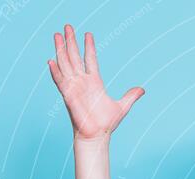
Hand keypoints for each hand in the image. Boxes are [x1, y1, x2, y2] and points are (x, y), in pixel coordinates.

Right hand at [47, 24, 143, 140]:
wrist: (97, 136)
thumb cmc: (106, 123)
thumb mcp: (122, 107)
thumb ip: (131, 96)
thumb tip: (142, 90)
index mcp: (94, 82)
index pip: (90, 59)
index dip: (89, 47)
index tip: (88, 34)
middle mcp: (82, 82)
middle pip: (74, 57)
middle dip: (71, 42)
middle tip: (67, 26)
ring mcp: (74, 88)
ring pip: (65, 64)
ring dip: (61, 50)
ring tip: (57, 35)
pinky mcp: (68, 96)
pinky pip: (60, 82)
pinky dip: (56, 72)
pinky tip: (51, 61)